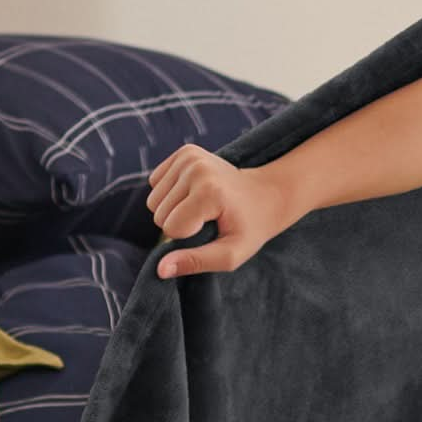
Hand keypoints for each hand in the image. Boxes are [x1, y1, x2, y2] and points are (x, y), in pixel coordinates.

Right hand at [144, 143, 297, 279]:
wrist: (267, 195)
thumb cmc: (249, 228)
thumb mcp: (230, 254)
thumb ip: (195, 262)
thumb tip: (160, 269)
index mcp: (209, 192)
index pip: (170, 229)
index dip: (187, 237)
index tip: (210, 229)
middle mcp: (196, 168)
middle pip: (159, 214)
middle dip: (178, 224)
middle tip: (207, 219)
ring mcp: (189, 156)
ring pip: (153, 200)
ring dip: (173, 209)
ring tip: (202, 207)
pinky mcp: (184, 151)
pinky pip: (155, 182)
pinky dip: (170, 193)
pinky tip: (193, 194)